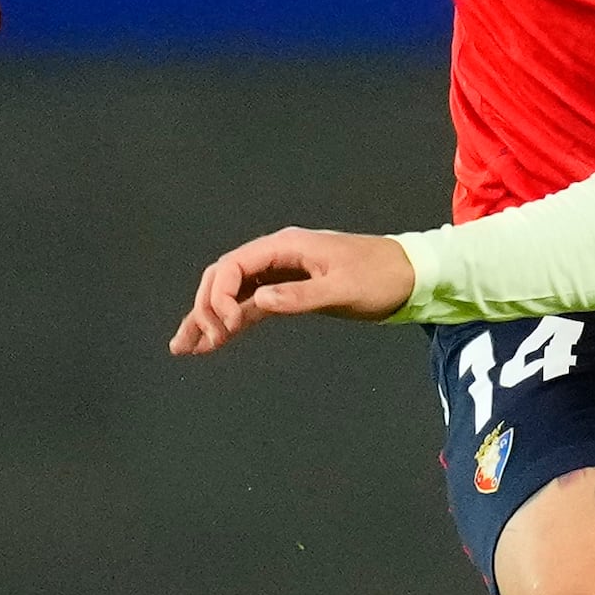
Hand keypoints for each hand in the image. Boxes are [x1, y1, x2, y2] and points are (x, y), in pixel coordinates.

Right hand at [172, 227, 413, 352]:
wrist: (410, 275)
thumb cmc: (380, 278)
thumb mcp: (342, 290)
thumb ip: (300, 296)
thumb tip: (259, 303)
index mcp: (286, 246)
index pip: (233, 266)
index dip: (219, 296)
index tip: (225, 326)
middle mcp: (277, 256)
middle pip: (223, 277)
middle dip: (205, 308)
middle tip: (201, 343)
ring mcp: (281, 273)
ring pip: (232, 294)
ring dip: (208, 318)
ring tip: (184, 347)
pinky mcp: (289, 291)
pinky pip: (251, 305)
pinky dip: (231, 323)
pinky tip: (214, 342)